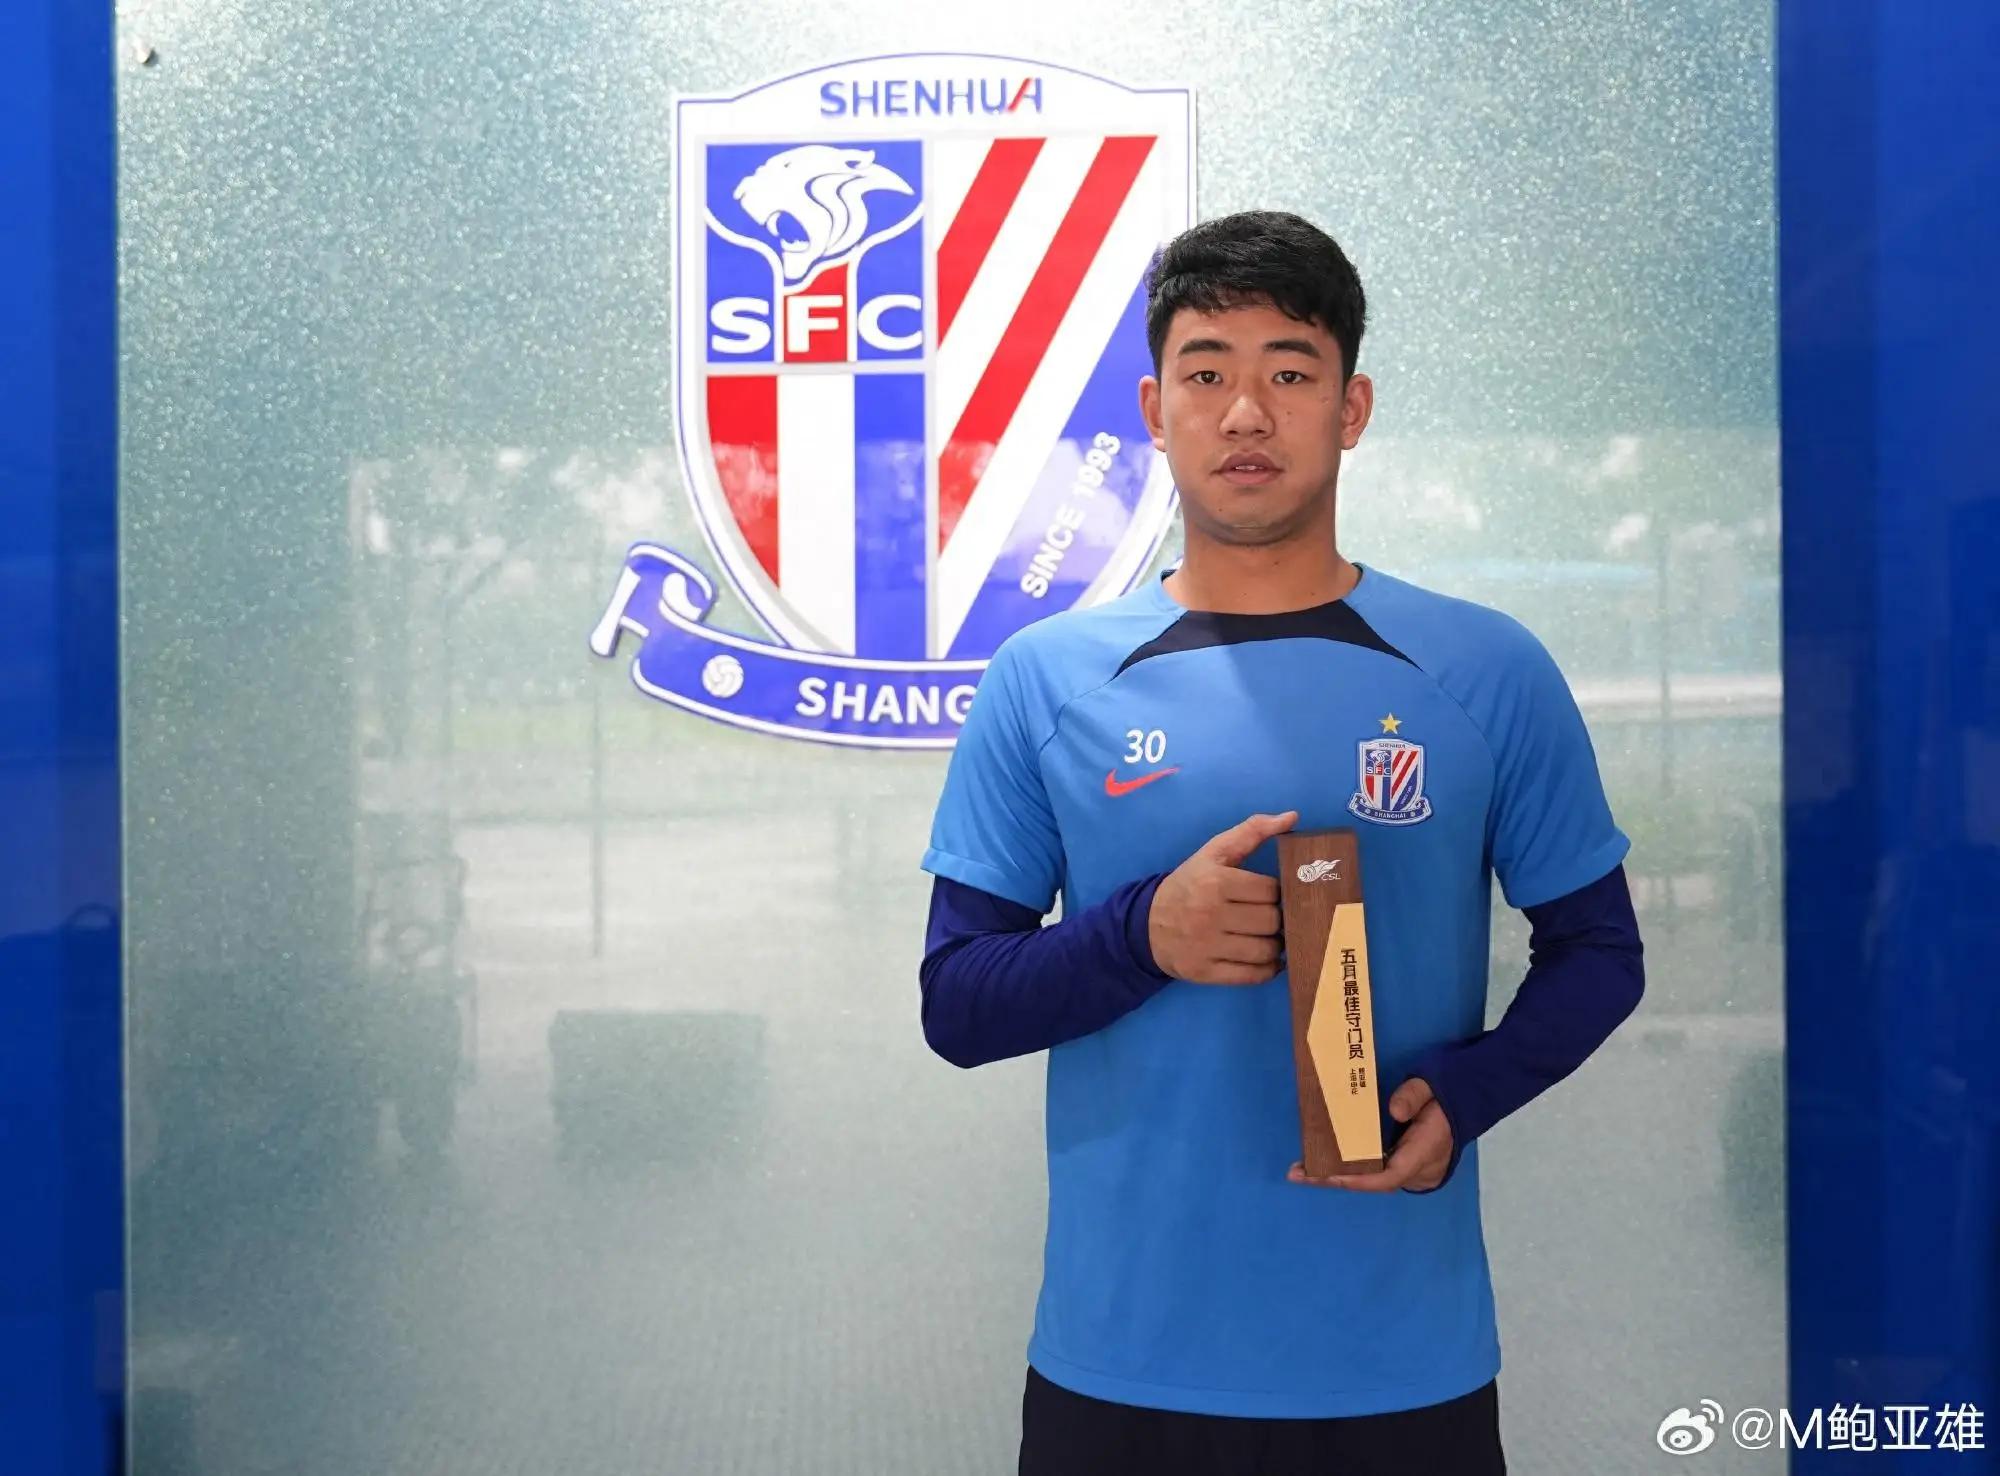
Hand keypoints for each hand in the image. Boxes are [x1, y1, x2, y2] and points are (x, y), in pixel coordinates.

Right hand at [1147, 810, 1296, 984]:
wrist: (1146, 925)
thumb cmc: (1189, 885)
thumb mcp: (1213, 853)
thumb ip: (1252, 831)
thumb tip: (1292, 816)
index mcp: (1215, 881)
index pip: (1270, 891)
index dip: (1277, 893)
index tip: (1269, 895)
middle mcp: (1210, 914)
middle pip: (1271, 921)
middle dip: (1278, 920)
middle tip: (1271, 918)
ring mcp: (1207, 947)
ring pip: (1266, 950)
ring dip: (1276, 946)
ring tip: (1268, 937)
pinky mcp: (1205, 973)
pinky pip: (1252, 976)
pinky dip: (1267, 969)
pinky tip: (1265, 959)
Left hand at [1287, 1078, 1453, 1192]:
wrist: (1476, 1094)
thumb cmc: (1450, 1087)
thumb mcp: (1432, 1081)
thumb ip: (1414, 1095)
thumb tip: (1394, 1110)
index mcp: (1427, 1149)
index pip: (1389, 1176)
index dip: (1357, 1180)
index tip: (1326, 1176)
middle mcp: (1424, 1168)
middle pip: (1376, 1183)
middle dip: (1336, 1179)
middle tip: (1298, 1173)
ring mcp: (1422, 1172)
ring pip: (1377, 1180)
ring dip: (1343, 1176)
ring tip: (1305, 1169)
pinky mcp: (1416, 1167)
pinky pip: (1383, 1173)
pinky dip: (1357, 1170)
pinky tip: (1330, 1162)